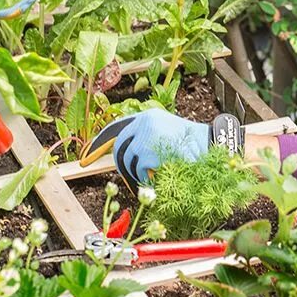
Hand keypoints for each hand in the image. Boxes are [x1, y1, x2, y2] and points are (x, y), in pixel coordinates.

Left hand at [97, 109, 244, 188]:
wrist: (213, 148)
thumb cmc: (194, 146)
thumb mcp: (167, 135)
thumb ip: (145, 138)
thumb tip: (123, 155)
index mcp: (147, 116)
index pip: (116, 128)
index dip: (98, 144)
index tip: (83, 158)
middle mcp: (143, 123)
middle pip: (120, 149)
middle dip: (122, 167)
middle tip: (130, 178)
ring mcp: (144, 137)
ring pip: (128, 163)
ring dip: (139, 175)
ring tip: (158, 174)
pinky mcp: (147, 153)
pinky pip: (140, 173)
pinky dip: (149, 180)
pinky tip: (165, 175)